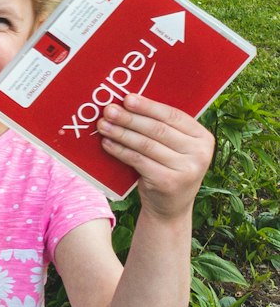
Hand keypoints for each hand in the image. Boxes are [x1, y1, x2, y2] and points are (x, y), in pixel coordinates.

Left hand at [98, 93, 214, 218]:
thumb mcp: (175, 147)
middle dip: (130, 118)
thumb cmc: (167, 168)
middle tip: (109, 110)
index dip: (148, 106)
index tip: (127, 98)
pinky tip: (107, 143)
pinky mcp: (169, 183)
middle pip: (158, 129)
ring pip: (146, 144)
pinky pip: (138, 160)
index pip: (173, 116)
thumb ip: (162, 127)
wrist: (170, 208)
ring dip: (121, 133)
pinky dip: (120, 150)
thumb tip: (128, 102)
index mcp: (204, 138)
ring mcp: (187, 170)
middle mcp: (200, 154)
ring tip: (103, 125)